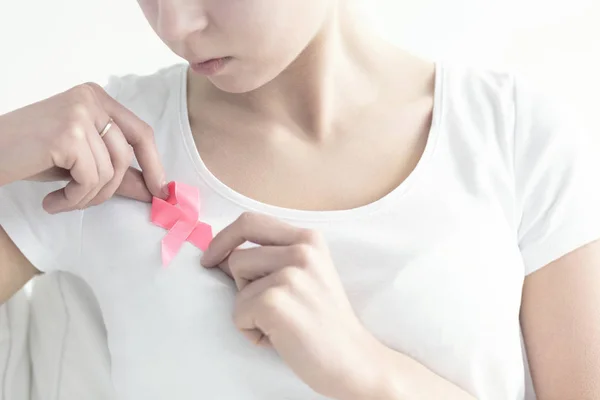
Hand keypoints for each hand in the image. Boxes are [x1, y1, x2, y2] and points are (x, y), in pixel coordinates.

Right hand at [0, 83, 167, 212]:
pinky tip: (53, 201)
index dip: (154, 164)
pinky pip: (91, 180)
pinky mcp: (68, 134)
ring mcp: (80, 113)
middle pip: (126, 155)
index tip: (160, 191)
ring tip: (62, 200)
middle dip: (110, 189)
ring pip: (109, 171)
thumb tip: (155, 190)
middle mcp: (90, 99)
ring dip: (87, 197)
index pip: (140, 132)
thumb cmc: (28, 156)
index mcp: (96, 98)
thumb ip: (116, 170)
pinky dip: (74, 198)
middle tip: (82, 202)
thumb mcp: (80, 160)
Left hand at [201, 213, 388, 399]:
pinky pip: (238, 313)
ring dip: (248, 310)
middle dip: (242, 286)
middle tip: (269, 307)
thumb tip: (221, 256)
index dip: (224, 239)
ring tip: (278, 323)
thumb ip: (271, 257)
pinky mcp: (274, 302)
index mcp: (309, 239)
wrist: (352, 359)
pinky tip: (278, 338)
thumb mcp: (307, 275)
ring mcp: (289, 275)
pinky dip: (251, 331)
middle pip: (238, 257)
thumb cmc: (324, 321)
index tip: (212, 258)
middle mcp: (301, 250)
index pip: (251, 222)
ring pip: (236, 286)